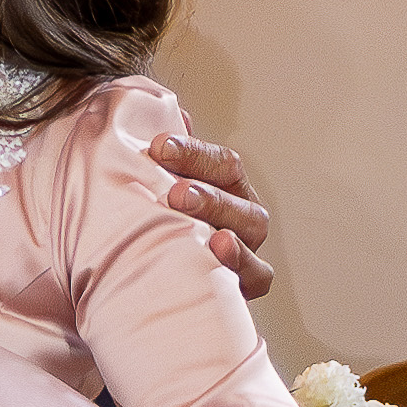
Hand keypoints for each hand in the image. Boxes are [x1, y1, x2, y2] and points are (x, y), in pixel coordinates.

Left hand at [148, 132, 271, 300]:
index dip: (193, 152)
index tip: (160, 147)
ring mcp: (246, 246)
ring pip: (250, 227)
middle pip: (236, 191)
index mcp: (223, 185)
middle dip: (206, 189)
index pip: (219, 162)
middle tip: (174, 192)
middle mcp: (239, 212)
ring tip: (201, 221)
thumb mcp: (154, 190)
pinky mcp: (245, 283)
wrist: (149, 289)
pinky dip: (243, 263)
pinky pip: (257, 274)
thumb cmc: (157, 231)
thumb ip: (163, 157)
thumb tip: (173, 116)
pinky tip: (219, 251)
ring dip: (223, 220)